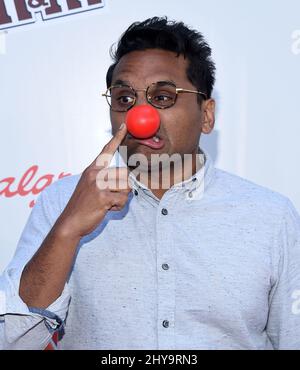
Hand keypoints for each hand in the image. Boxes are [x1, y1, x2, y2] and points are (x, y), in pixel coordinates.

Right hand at [56, 124, 130, 238]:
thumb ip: (105, 180)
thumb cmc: (82, 205)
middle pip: (125, 174)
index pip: (106, 150)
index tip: (124, 126)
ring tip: (107, 202)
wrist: (70, 222)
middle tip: (111, 196)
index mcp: (92, 170)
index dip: (117, 138)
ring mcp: (98, 185)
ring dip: (121, 198)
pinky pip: (122, 199)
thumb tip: (127, 180)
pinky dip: (118, 207)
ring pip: (126, 186)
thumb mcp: (90, 187)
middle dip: (123, 187)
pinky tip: (106, 209)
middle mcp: (95, 174)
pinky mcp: (103, 197)